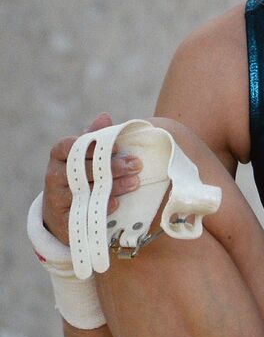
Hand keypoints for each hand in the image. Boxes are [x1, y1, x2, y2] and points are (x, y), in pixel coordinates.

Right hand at [42, 113, 142, 243]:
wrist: (62, 214)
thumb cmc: (81, 177)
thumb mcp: (85, 157)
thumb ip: (94, 138)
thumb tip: (105, 116)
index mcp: (59, 158)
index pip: (68, 146)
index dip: (91, 146)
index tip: (115, 147)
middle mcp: (54, 177)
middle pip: (81, 170)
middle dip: (111, 166)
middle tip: (136, 164)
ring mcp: (57, 199)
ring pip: (84, 191)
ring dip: (112, 186)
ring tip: (135, 181)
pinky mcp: (63, 220)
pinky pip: (82, 213)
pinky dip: (100, 208)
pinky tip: (116, 203)